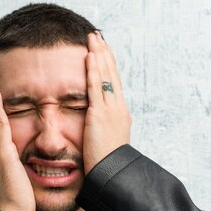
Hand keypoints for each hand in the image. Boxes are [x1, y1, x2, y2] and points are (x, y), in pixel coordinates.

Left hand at [83, 32, 131, 173]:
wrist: (113, 175)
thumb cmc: (109, 164)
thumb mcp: (107, 141)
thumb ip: (102, 128)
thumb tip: (97, 124)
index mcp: (120, 114)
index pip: (114, 83)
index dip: (108, 65)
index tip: (103, 51)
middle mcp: (118, 108)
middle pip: (112, 74)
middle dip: (104, 53)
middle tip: (98, 36)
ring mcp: (111, 110)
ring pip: (106, 76)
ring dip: (99, 55)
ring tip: (93, 38)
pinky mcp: (100, 115)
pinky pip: (96, 88)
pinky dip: (94, 70)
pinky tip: (90, 56)